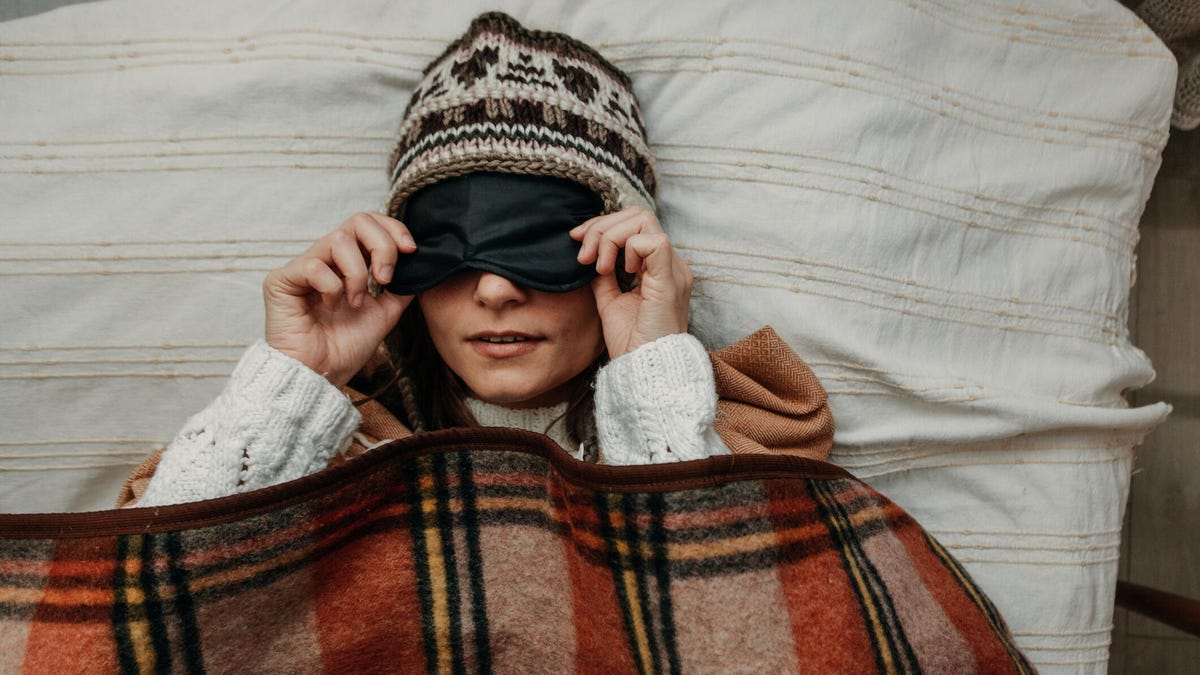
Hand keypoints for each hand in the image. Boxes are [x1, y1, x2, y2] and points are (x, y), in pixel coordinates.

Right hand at [263, 212, 415, 386]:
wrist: (320, 377)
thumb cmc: (345, 348)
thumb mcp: (385, 313)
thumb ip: (400, 287)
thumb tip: (420, 264)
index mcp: (348, 263)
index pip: (370, 224)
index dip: (393, 229)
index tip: (411, 250)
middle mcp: (325, 258)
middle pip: (358, 220)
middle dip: (382, 246)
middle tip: (386, 279)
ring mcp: (302, 266)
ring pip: (339, 239)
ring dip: (358, 274)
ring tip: (355, 303)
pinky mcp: (281, 279)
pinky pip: (315, 266)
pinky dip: (333, 288)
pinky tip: (330, 307)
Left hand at [571, 206, 692, 358]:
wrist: (644, 367)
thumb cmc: (631, 342)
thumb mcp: (609, 300)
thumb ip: (603, 275)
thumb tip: (588, 254)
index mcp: (659, 268)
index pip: (634, 224)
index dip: (601, 226)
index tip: (576, 242)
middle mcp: (671, 264)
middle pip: (638, 214)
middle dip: (601, 226)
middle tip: (582, 253)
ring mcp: (674, 269)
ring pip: (643, 220)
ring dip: (609, 237)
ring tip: (598, 266)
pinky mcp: (670, 278)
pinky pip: (652, 241)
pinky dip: (627, 249)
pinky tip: (618, 271)